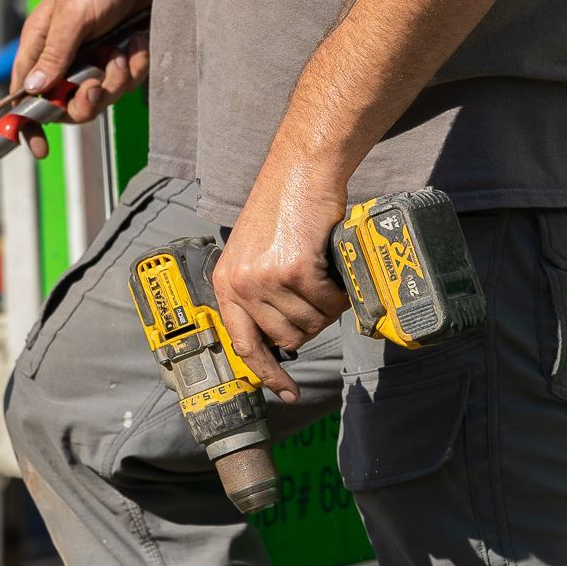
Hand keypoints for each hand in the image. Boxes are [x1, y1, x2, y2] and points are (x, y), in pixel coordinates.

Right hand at [9, 0, 148, 157]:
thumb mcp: (75, 14)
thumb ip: (55, 54)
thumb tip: (31, 90)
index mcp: (42, 42)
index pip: (25, 92)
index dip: (28, 122)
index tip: (37, 148)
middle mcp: (67, 53)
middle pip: (68, 104)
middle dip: (86, 101)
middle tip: (97, 86)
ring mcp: (98, 56)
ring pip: (104, 95)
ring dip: (118, 76)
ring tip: (124, 47)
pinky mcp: (126, 54)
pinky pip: (131, 79)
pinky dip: (138, 62)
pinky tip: (140, 38)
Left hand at [211, 157, 349, 398]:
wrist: (300, 172)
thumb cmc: (284, 210)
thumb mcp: (255, 254)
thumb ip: (260, 292)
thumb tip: (284, 336)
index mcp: (227, 284)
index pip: (244, 345)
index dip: (267, 375)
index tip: (286, 393)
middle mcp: (242, 285)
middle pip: (288, 338)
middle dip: (310, 324)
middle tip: (319, 295)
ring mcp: (266, 279)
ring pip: (311, 323)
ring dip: (327, 306)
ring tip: (324, 276)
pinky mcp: (294, 270)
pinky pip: (327, 303)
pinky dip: (339, 291)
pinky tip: (333, 269)